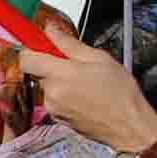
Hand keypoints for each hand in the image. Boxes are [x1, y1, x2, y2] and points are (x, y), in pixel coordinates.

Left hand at [24, 31, 156, 151]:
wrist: (129, 127)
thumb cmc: (120, 94)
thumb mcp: (99, 59)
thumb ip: (69, 44)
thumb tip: (51, 30)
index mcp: (60, 75)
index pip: (26, 59)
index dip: (33, 50)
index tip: (45, 46)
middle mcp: (51, 93)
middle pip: (38, 72)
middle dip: (52, 65)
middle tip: (77, 65)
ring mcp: (54, 109)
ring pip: (47, 87)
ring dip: (60, 82)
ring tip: (86, 83)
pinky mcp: (59, 119)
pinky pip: (55, 101)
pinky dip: (65, 96)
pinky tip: (85, 96)